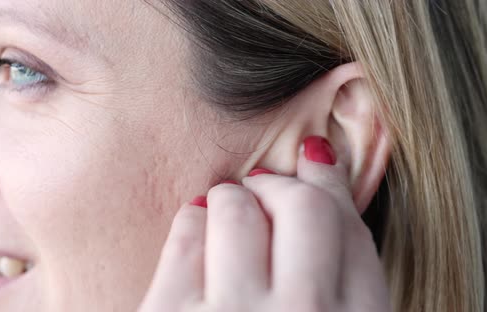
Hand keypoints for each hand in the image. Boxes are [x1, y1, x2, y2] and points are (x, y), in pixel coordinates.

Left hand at [138, 137, 390, 311]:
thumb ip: (336, 278)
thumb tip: (318, 174)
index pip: (352, 228)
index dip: (333, 184)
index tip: (317, 163)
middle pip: (303, 205)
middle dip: (282, 185)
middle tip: (267, 184)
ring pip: (237, 206)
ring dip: (231, 199)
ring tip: (226, 214)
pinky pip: (186, 231)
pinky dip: (192, 222)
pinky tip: (196, 233)